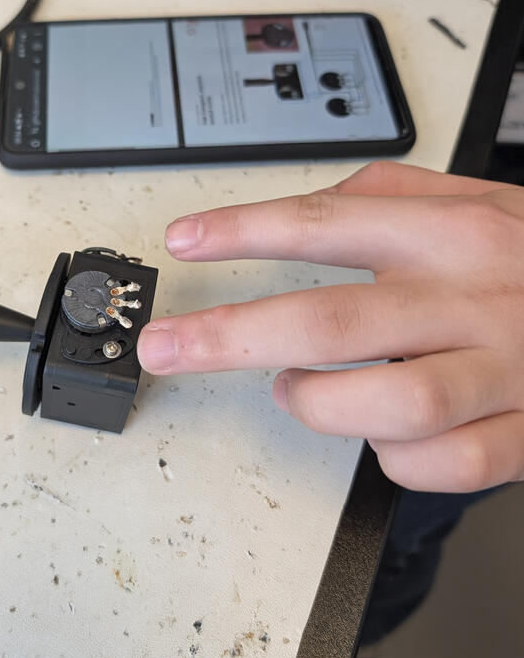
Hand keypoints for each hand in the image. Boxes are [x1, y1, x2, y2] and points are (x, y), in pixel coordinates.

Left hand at [137, 161, 523, 492]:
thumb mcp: (471, 198)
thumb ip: (385, 195)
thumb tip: (302, 206)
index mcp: (449, 230)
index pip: (322, 222)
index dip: (241, 232)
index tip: (184, 242)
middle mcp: (469, 296)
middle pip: (326, 321)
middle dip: (229, 336)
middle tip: (167, 345)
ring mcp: (501, 368)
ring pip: (384, 404)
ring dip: (318, 404)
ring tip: (293, 389)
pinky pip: (442, 463)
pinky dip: (394, 456)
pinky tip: (381, 431)